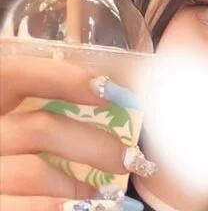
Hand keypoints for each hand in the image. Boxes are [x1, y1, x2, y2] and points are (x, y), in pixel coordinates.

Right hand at [0, 55, 145, 209]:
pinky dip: (56, 207)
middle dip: (94, 145)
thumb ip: (45, 112)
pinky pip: (25, 208)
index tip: (107, 89)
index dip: (60, 76)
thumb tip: (103, 95)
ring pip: (32, 171)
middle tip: (129, 158)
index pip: (15, 73)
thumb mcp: (19, 130)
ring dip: (74, 184)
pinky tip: (76, 207)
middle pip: (39, 128)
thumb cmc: (16, 158)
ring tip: (100, 194)